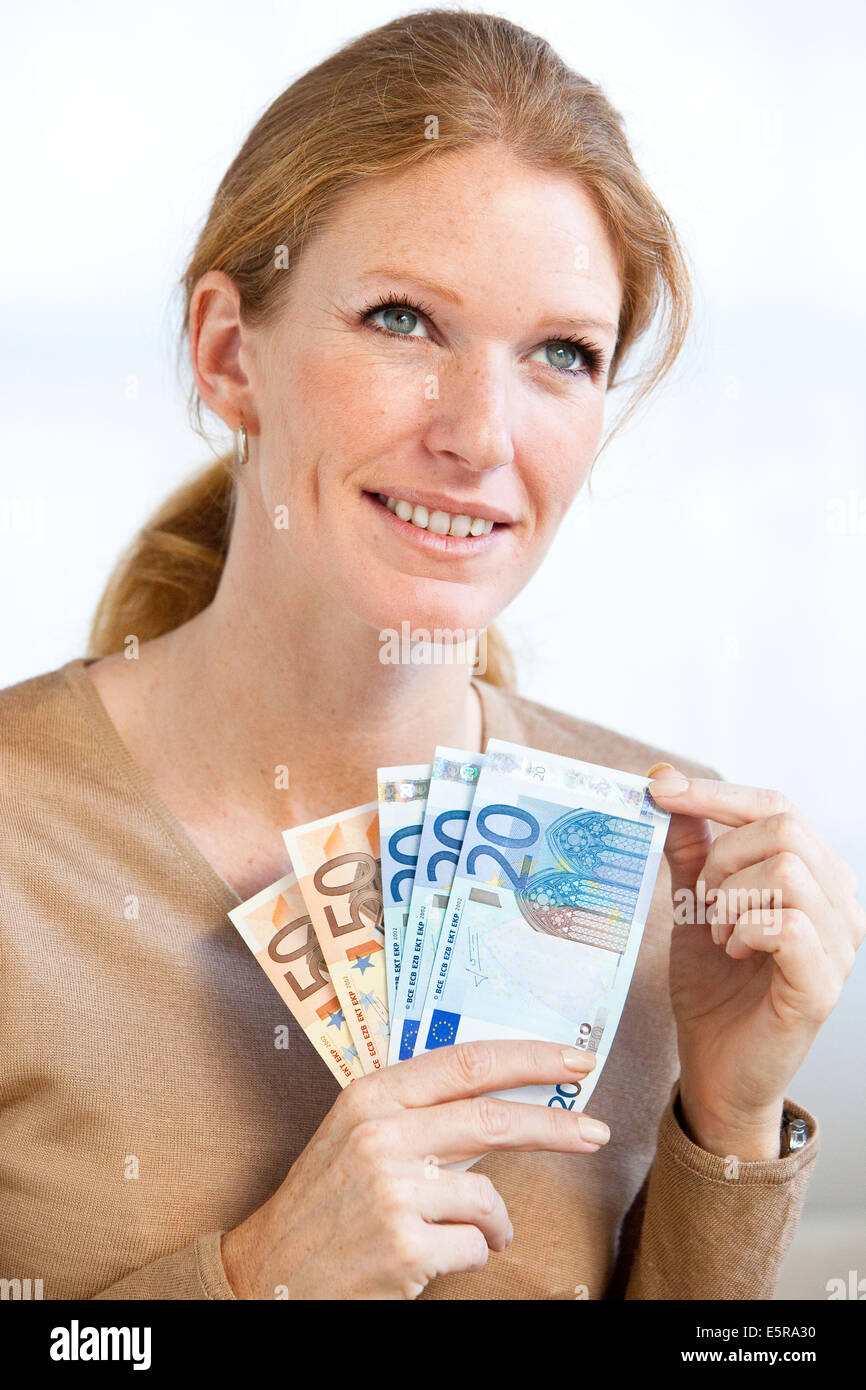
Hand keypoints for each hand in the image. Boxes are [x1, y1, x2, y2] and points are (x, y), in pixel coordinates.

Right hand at [221, 1039, 607, 1298]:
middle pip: (492, 1117)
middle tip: (596, 1132)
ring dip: (492, 1222)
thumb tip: (506, 1099)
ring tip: (469, 1234)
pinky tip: (434, 1257)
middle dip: (555, 1125)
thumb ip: (423, 1114)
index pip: (466, 1062)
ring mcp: (392, 1192)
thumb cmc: (326, 1203)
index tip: (573, 1058)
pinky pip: (475, 1245)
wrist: (269, 1274)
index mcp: (373, 1096)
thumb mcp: (360, 1136)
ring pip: (486, 1195)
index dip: (528, 1058)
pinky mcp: (403, 1247)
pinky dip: (472, 1254)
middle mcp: (381, 1135)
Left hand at [648, 766, 863, 1158]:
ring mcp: (838, 945)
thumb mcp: (693, 905)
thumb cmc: (714, 988)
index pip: (775, 804)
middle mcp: (839, 902)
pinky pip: (786, 923)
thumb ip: (690, 849)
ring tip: (719, 933)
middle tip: (701, 900)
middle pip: (785, 826)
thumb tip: (666, 783)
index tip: (659, 787)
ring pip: (787, 869)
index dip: (715, 792)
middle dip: (724, 855)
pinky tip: (732, 953)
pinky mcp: (822, 985)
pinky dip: (744, 930)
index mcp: (814, 874)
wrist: (715, 1070)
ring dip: (732, 896)